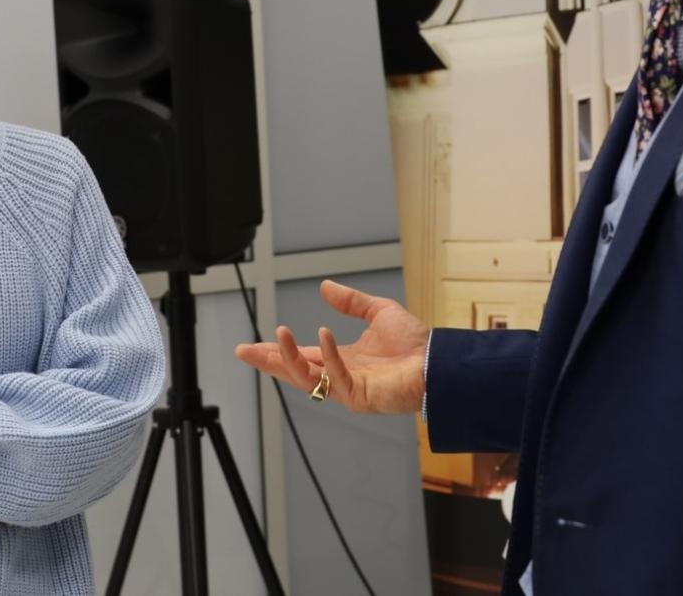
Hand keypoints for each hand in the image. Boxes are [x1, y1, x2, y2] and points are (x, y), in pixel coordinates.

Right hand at [233, 279, 430, 414]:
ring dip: (290, 358)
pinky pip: (336, 376)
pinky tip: (324, 334)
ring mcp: (348, 389)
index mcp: (342, 359)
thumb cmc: (415, 344)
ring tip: (278, 335)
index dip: (278, 350)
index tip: (253, 345)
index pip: (303, 356)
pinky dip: (328, 355)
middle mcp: (341, 376)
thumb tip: (325, 286)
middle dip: (269, 362)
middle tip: (244, 351)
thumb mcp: (378, 312)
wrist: (439, 362)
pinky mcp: (360, 396)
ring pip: (308, 378)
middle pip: (295, 371)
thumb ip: (351, 302)